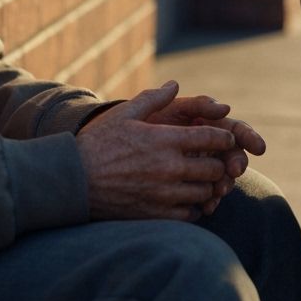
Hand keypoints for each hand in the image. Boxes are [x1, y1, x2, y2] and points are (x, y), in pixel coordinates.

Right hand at [76, 82, 237, 221]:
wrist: (75, 179)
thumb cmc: (99, 142)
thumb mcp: (124, 113)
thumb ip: (153, 98)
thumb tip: (175, 86)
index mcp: (165, 140)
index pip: (211, 139)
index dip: (224, 138)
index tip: (225, 139)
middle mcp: (169, 168)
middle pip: (214, 168)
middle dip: (220, 162)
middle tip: (217, 159)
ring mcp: (164, 194)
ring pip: (205, 193)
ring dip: (209, 185)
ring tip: (204, 179)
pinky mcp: (156, 215)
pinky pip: (190, 214)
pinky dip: (195, 206)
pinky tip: (188, 198)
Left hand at [145, 94, 265, 211]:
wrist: (116, 150)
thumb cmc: (144, 122)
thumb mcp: (168, 109)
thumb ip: (196, 104)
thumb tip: (225, 106)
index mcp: (206, 125)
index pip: (234, 130)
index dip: (249, 138)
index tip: (258, 148)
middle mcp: (207, 147)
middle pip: (232, 155)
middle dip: (238, 163)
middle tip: (235, 170)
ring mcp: (198, 168)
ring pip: (221, 178)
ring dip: (225, 183)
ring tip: (220, 189)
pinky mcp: (188, 187)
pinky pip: (204, 196)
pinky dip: (208, 201)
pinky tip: (207, 207)